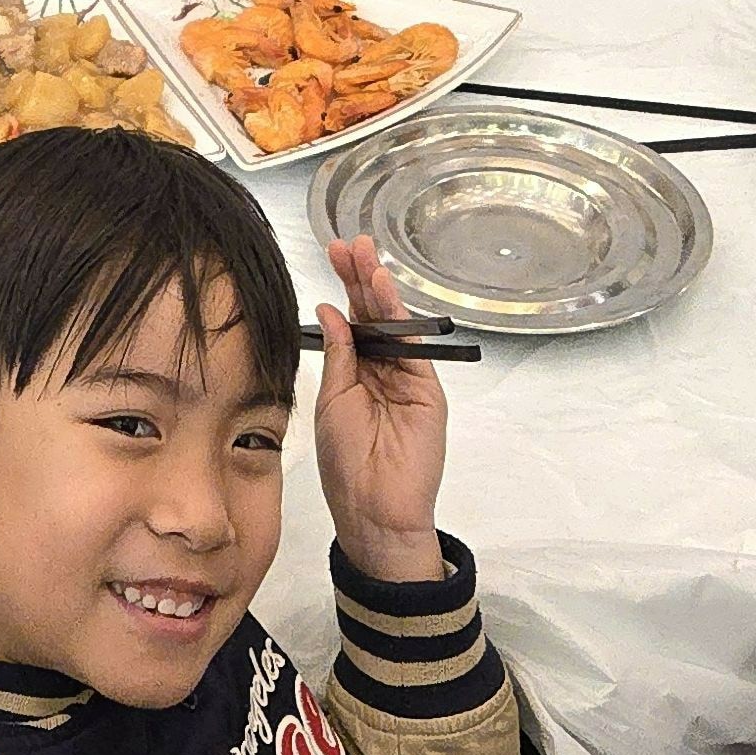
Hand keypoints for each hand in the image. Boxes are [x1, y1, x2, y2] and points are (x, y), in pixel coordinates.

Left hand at [313, 237, 448, 583]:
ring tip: (365, 256)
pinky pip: (414, 346)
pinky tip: (383, 291)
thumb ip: (337, 356)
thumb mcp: (331, 402)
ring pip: (394, 324)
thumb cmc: (345, 464)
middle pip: (373, 315)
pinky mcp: (427, 390)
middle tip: (348, 243)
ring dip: (379, 289)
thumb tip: (328, 310)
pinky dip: (400, 317)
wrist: (374, 510)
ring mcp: (406, 379)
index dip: (343, 288)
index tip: (332, 254)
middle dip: (361, 278)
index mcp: (353, 375)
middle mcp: (381, 371)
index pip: (350, 322)